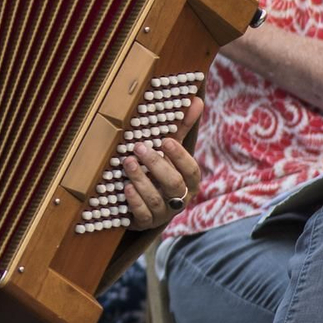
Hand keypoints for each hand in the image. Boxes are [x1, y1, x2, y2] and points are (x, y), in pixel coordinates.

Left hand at [123, 96, 205, 230]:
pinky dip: (134, 202)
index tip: (165, 140)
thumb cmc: (161, 171)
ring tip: (128, 162)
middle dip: (156, 165)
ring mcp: (163, 213)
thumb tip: (197, 99)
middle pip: (173, 184)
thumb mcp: (170, 151)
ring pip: (156, 199)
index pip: (191, 170)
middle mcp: (179, 199)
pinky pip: (142, 215)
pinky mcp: (145, 223)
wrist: (146, 205)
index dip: (179, 156)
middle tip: (138, 147)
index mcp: (189, 182)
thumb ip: (181, 128)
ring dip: (141, 180)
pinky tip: (125, 188)